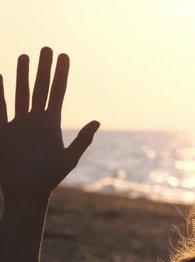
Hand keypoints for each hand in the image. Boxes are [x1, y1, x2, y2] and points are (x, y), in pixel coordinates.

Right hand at [0, 47, 98, 198]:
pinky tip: (0, 76)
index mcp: (51, 123)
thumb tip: (96, 121)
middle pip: (40, 88)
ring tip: (25, 55)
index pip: (57, 92)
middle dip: (43, 68)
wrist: (26, 192)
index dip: (61, 74)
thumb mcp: (69, 158)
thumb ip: (82, 139)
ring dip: (22, 75)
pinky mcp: (2, 131)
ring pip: (21, 93)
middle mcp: (35, 119)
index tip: (64, 56)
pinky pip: (0, 108)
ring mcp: (18, 123)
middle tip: (46, 47)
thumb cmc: (49, 178)